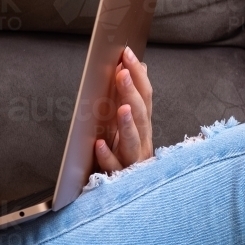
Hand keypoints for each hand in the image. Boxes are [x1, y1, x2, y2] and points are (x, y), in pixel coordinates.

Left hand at [94, 45, 153, 172]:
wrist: (128, 192)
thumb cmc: (125, 152)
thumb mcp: (129, 123)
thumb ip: (133, 98)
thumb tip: (139, 67)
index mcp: (143, 126)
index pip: (145, 96)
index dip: (137, 74)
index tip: (126, 53)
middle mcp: (142, 141)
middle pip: (140, 115)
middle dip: (132, 93)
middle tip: (121, 72)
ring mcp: (133, 160)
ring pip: (133, 141)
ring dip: (127, 124)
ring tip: (122, 108)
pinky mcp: (121, 177)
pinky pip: (114, 167)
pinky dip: (107, 154)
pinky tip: (99, 143)